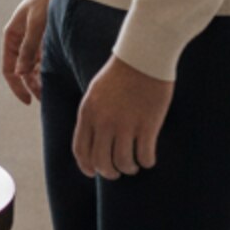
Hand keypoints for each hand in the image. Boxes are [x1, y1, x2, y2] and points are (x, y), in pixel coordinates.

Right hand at [0, 0, 55, 105]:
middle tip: (45, 99)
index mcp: (11, 37)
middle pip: (22, 71)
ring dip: (41, 80)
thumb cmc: (44, 2)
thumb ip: (29, 49)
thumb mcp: (36, 25)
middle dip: (31, 86)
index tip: (27, 100)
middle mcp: (20, 42)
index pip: (9, 69)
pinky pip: (44, 61)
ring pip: (33, 68)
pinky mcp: (44, 40)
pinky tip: (58, 78)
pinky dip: (48, 70)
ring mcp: (32, 42)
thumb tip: (21, 73)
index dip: (17, 86)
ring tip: (53, 91)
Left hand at [73, 55, 173, 180]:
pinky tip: (148, 159)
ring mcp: (126, 125)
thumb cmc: (120, 73)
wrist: (143, 58)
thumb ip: (92, 115)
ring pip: (123, 162)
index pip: (81, 150)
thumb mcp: (95, 93)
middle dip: (109, 172)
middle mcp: (103, 122)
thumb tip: (95, 138)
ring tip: (134, 165)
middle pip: (101, 162)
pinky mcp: (147, 125)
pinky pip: (144, 156)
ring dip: (129, 168)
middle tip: (118, 172)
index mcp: (87, 113)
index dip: (87, 166)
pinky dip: (146, 162)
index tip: (93, 171)